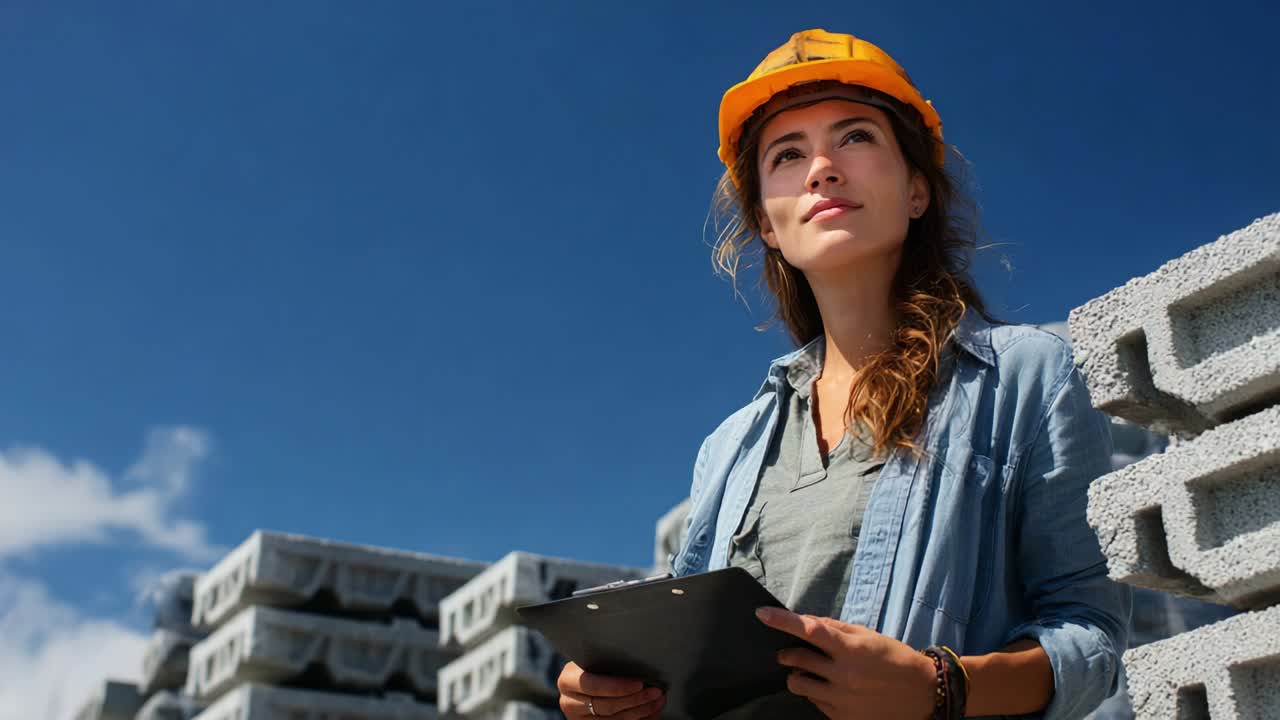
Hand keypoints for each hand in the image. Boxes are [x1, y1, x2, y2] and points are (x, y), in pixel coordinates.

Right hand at [557, 661, 665, 718]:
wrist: (580, 685)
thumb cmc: (592, 667)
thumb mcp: (592, 661)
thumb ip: (606, 662)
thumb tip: (639, 664)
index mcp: (568, 681)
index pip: (593, 685)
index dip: (617, 686)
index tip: (639, 683)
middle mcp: (569, 703)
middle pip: (606, 706)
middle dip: (635, 699)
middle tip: (656, 691)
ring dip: (641, 711)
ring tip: (658, 701)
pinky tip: (651, 712)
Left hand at [755, 607, 936, 719]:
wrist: (922, 693)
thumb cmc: (893, 658)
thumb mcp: (867, 636)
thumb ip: (835, 628)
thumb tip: (806, 621)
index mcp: (850, 649)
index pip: (808, 630)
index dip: (782, 621)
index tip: (761, 614)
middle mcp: (843, 675)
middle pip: (796, 659)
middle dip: (787, 653)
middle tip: (789, 652)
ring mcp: (841, 699)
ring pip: (798, 684)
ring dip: (796, 675)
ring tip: (806, 672)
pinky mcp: (842, 718)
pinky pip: (814, 703)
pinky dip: (815, 693)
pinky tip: (829, 689)